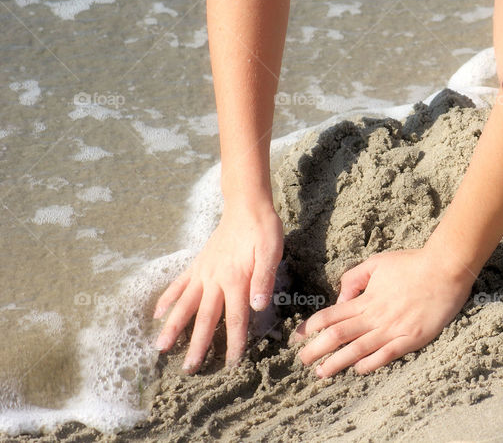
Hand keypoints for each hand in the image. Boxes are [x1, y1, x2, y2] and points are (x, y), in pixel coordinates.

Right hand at [153, 199, 283, 371]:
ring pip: (185, 305)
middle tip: (188, 370)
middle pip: (206, 318)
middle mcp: (215, 280)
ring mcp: (203, 272)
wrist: (246, 206)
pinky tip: (157, 314)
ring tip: (160, 347)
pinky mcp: (198, 265)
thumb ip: (264, 278)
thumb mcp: (272, 251)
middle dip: (198, 345)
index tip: (231, 363)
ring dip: (173, 327)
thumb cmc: (264, 230)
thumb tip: (257, 306)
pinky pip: (179, 284)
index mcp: (236, 280)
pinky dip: (167, 298)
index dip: (235, 342)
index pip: (236, 318)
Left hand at [291, 247, 475, 376]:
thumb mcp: (378, 262)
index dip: (311, 328)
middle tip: (302, 361)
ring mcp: (394, 330)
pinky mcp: (412, 339)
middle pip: (338, 336)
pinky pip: (386, 356)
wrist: (446, 269)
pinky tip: (357, 370)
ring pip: (358, 350)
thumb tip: (342, 298)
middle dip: (316, 350)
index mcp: (366, 299)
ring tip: (321, 373)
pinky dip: (370, 364)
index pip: (331, 316)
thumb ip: (355, 278)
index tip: (297, 338)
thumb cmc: (412, 263)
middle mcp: (376, 316)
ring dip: (336, 363)